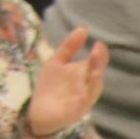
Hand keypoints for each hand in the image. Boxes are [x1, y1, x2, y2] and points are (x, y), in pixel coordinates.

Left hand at [22, 24, 108, 138]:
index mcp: (84, 73)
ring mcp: (83, 99)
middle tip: (98, 51)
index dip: (99, 54)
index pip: (96, 62)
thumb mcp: (58, 61)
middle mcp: (87, 85)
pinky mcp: (75, 111)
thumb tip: (84, 27)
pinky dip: (83, 99)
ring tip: (96, 70)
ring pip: (92, 89)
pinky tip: (83, 93)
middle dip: (98, 64)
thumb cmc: (52, 85)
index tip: (99, 43)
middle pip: (96, 74)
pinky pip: (82, 105)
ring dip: (95, 80)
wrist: (40, 110)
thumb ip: (70, 46)